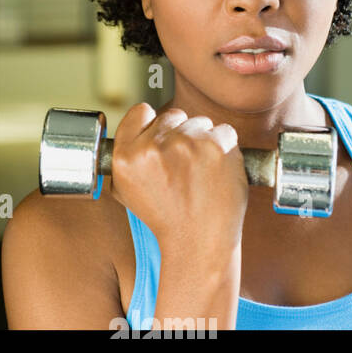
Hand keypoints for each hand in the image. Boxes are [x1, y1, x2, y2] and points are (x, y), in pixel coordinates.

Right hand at [108, 103, 248, 257]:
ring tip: (200, 172)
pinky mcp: (217, 144)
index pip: (140, 112)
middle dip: (180, 134)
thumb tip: (139, 129)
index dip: (151, 123)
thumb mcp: (128, 191)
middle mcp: (155, 146)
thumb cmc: (166, 217)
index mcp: (127, 157)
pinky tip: (217, 170)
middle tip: (183, 165)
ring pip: (200, 122)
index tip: (159, 136)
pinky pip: (224, 131)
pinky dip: (225, 146)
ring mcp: (188, 143)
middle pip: (173, 116)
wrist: (198, 240)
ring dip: (203, 140)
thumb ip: (130, 156)